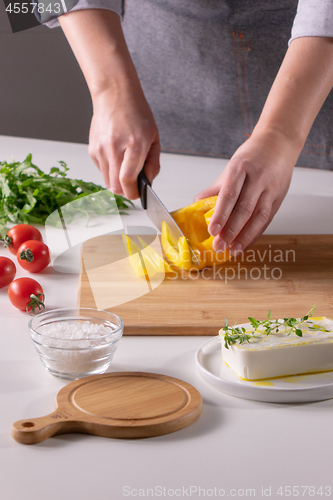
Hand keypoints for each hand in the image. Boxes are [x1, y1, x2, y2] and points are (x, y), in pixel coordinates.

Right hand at [89, 86, 159, 198]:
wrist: (114, 95)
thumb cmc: (136, 114)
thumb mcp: (154, 137)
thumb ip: (153, 164)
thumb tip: (148, 183)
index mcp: (134, 145)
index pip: (128, 180)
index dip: (134, 193)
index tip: (139, 194)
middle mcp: (114, 148)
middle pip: (116, 187)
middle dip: (126, 191)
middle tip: (134, 184)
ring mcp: (100, 149)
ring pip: (108, 182)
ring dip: (118, 181)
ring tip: (125, 166)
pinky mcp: (92, 150)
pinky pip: (102, 171)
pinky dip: (110, 171)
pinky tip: (116, 156)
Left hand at [194, 129, 299, 254]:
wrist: (279, 143)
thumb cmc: (252, 155)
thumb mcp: (231, 167)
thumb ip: (215, 188)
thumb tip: (196, 205)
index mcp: (241, 168)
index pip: (229, 194)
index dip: (221, 214)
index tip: (212, 231)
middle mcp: (258, 178)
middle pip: (245, 208)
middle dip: (231, 230)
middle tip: (219, 246)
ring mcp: (271, 188)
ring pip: (259, 216)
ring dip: (245, 236)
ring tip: (232, 250)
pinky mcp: (279, 198)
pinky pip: (267, 219)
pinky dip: (255, 234)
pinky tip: (245, 244)